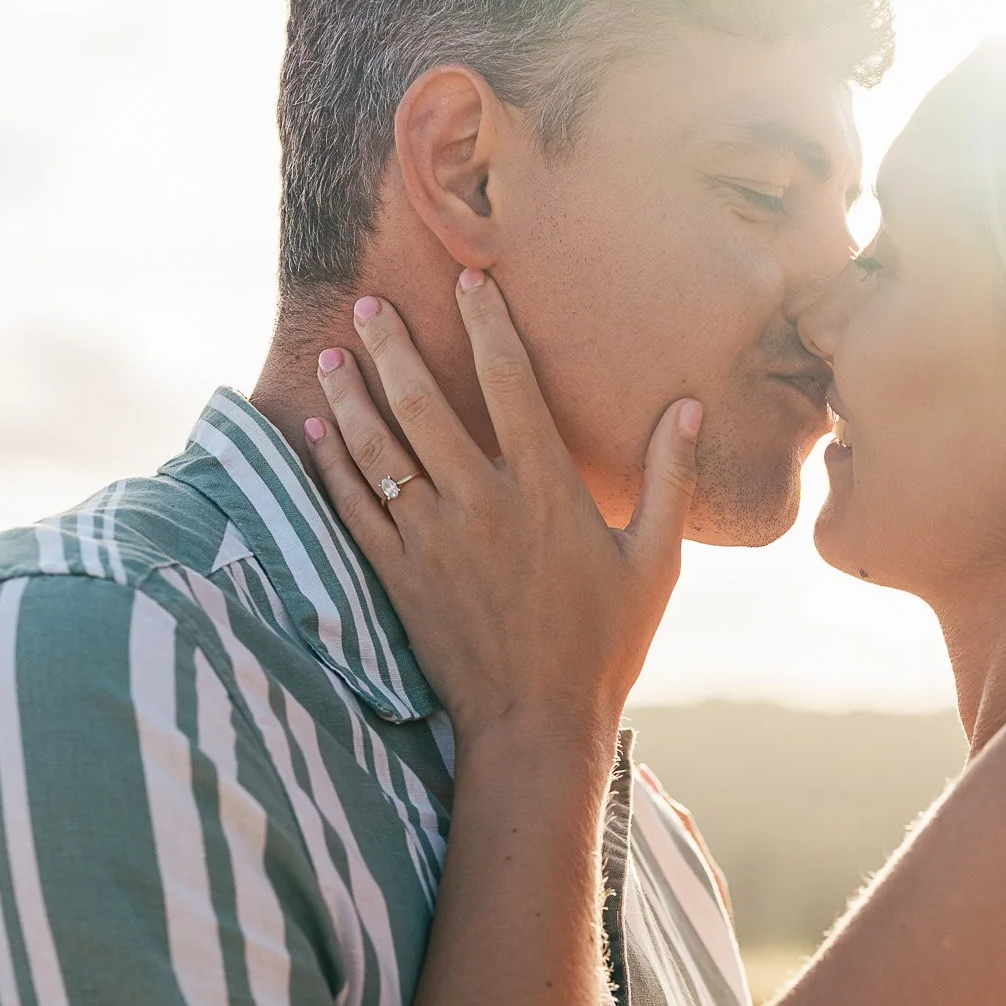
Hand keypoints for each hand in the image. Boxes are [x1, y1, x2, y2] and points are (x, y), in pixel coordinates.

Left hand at [305, 272, 698, 742]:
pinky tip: (316, 433)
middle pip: (423, 403)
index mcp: (544, 489)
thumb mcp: (655, 561)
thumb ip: (668, 478)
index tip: (469, 282)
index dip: (487, 324)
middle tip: (367, 303)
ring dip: (351, 396)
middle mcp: (480, 503)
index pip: (509, 382)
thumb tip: (688, 405)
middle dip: (391, 345)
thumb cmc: (604, 645)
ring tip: (331, 354)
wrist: (536, 723)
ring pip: (378, 449)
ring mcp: (432, 539)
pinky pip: (354, 509)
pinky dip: (332, 467)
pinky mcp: (399, 576)